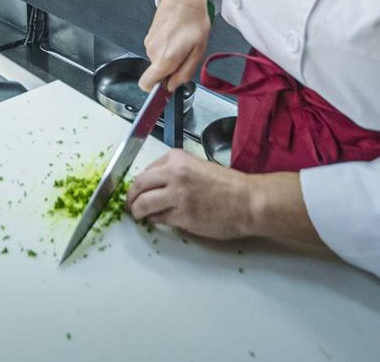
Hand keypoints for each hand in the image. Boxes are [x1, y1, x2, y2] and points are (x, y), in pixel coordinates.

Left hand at [126, 149, 255, 238]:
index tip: (137, 189)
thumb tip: (156, 184)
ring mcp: (177, 196)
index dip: (140, 183)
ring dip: (137, 211)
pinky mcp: (182, 216)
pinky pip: (158, 218)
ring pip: (143, 204)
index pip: (146, 170)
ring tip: (138, 215)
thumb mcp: (199, 167)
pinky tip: (156, 220)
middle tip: (130, 204)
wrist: (249, 201)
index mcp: (178, 159)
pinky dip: (153, 220)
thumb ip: (176, 172)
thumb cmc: (229, 186)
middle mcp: (174, 174)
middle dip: (131, 196)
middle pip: (138, 185)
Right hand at [141, 0, 211, 90]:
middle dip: (170, 70)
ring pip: (157, 62)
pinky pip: (157, 51)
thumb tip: (173, 86)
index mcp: (165, 58)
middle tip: (185, 55)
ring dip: (169, 57)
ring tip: (182, 43)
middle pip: (156, 73)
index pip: (147, 84)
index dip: (156, 89)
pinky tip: (176, 36)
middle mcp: (153, 51)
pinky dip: (166, 48)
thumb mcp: (199, 50)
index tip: (168, 84)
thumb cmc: (193, 21)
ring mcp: (149, 43)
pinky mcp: (149, 37)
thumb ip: (185, 72)